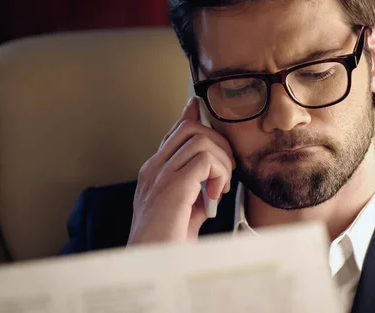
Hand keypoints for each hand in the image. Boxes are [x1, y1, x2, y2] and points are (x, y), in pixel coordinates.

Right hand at [127, 98, 234, 245]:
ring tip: (220, 186)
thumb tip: (212, 186)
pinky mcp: (173, 186)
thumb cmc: (163, 245)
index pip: (174, 133)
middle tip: (226, 170)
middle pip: (189, 128)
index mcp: (153, 173)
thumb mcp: (181, 214)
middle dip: (217, 142)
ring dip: (221, 160)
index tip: (200, 108)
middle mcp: (154, 168)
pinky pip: (206, 160)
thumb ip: (194, 195)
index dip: (191, 118)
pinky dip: (220, 174)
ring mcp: (161, 175)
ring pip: (200, 139)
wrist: (147, 265)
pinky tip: (216, 195)